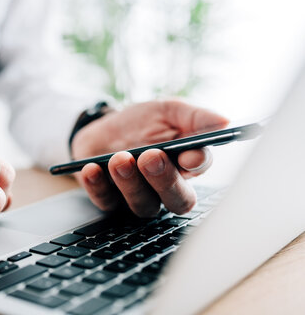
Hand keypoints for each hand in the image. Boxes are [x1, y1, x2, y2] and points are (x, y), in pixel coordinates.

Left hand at [71, 100, 228, 216]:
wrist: (104, 127)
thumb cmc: (142, 122)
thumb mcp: (168, 111)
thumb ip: (195, 117)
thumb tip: (224, 122)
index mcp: (186, 165)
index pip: (198, 170)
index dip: (196, 164)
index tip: (189, 155)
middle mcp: (166, 187)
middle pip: (176, 199)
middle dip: (165, 180)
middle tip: (151, 157)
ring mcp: (137, 196)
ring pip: (143, 205)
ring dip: (131, 183)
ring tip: (120, 158)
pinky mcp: (109, 198)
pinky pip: (105, 201)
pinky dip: (97, 185)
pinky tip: (92, 168)